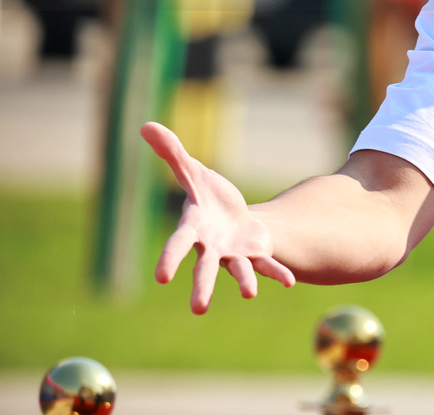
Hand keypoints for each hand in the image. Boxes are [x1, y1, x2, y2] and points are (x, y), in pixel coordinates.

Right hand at [141, 122, 295, 312]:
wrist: (232, 212)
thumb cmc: (207, 194)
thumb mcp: (192, 171)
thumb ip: (171, 153)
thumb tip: (145, 124)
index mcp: (192, 229)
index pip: (177, 245)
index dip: (169, 259)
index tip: (161, 277)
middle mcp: (210, 247)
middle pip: (204, 268)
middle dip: (202, 287)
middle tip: (198, 309)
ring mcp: (233, 254)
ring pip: (238, 270)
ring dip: (244, 281)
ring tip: (249, 294)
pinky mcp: (254, 254)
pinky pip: (265, 265)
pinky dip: (276, 273)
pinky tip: (289, 282)